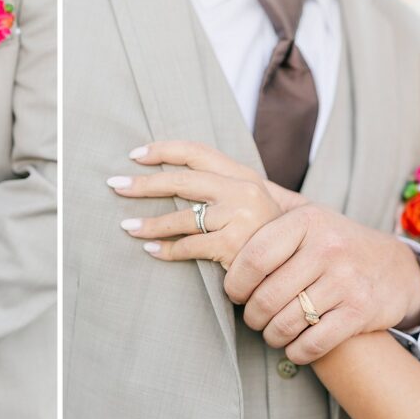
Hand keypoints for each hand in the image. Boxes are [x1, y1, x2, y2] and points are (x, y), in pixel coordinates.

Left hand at [109, 141, 298, 267]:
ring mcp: (240, 217)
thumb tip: (173, 181)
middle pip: (183, 180)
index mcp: (245, 176)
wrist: (304, 268)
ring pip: (182, 216)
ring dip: (149, 224)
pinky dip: (167, 250)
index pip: (198, 153)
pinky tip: (150, 251)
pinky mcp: (236, 245)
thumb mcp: (253, 205)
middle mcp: (243, 191)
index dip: (165, 150)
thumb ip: (222, 191)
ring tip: (126, 227)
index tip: (135, 153)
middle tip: (115, 185)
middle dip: (145, 183)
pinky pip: (190, 246)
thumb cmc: (270, 237)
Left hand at [227, 205, 419, 364]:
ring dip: (271, 335)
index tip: (234, 292)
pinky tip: (293, 346)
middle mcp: (327, 248)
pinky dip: (296, 351)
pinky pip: (314, 343)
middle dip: (252, 315)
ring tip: (270, 331)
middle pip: (266, 296)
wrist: (397, 267)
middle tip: (253, 317)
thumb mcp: (308, 213)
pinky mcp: (360, 312)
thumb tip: (221, 186)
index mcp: (307, 221)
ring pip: (287, 323)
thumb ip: (270, 202)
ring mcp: (346, 280)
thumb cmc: (336, 241)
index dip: (235, 282)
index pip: (254, 257)